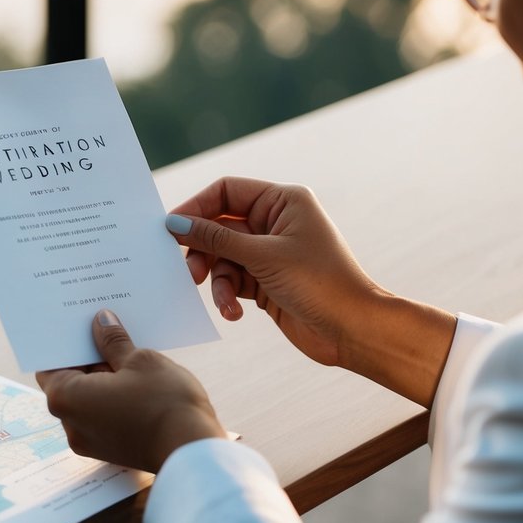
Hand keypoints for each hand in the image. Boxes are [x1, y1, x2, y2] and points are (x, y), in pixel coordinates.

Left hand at [37, 310, 226, 472]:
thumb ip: (113, 341)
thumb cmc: (164, 402)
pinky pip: (102, 417)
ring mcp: (90, 442)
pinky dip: (113, 399)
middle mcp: (70, 425)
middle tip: (109, 334)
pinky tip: (136, 383)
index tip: (82, 327)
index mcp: (66, 399)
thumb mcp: (139, 359)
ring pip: (88, 401)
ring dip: (103, 380)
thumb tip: (101, 322)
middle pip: (69, 383)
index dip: (66, 344)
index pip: (50, 365)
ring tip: (128, 357)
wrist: (192, 451)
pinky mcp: (111, 451)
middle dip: (89, 359)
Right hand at [166, 177, 381, 366]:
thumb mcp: (263, 256)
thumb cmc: (319, 283)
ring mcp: (269, 253)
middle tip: (188, 271)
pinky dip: (227, 296)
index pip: (226, 192)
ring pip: (222, 258)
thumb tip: (175, 223)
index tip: (169, 228)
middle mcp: (274, 223)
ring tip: (222, 300)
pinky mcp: (265, 282)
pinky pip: (231, 281)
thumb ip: (216, 238)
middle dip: (203, 250)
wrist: (352, 330)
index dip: (196, 207)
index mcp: (282, 201)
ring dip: (217, 280)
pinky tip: (234, 313)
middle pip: (219, 226)